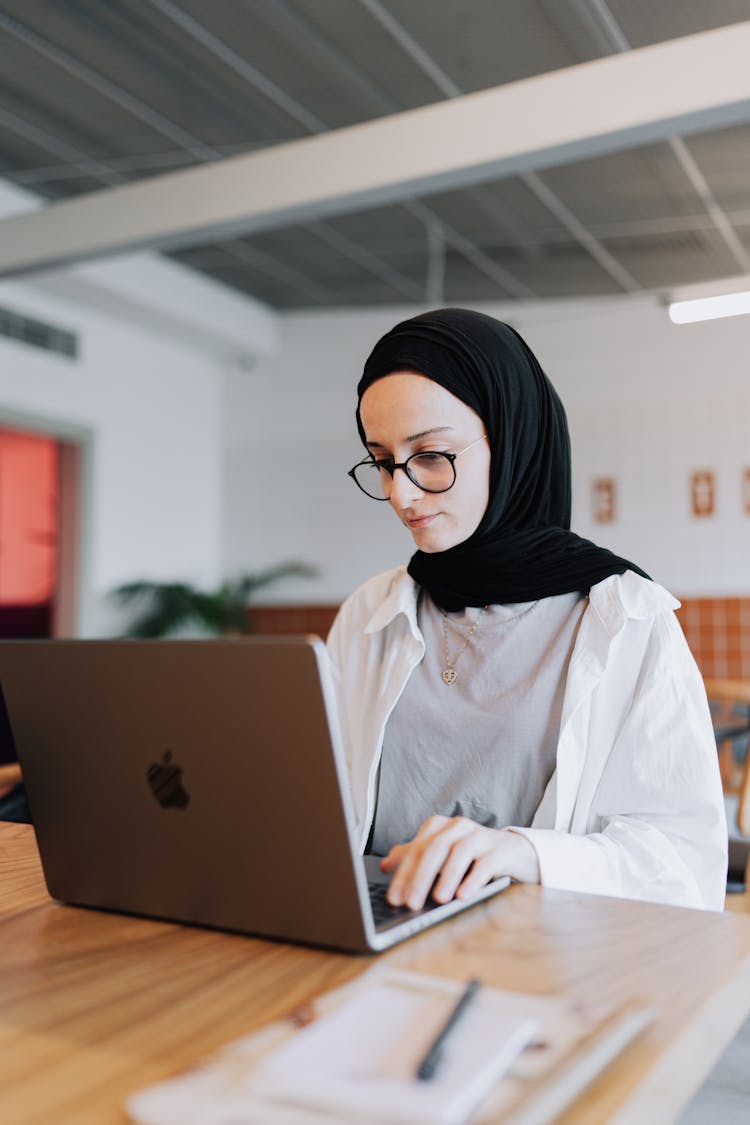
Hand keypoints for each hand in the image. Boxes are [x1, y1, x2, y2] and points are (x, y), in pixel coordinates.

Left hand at [380, 815, 539, 910]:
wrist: (513, 852)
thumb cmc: (471, 855)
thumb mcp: (441, 855)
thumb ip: (414, 856)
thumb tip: (384, 866)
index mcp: (440, 826)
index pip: (416, 849)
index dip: (402, 874)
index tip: (394, 899)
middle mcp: (458, 827)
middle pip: (435, 849)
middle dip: (420, 878)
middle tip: (411, 903)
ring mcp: (481, 836)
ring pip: (460, 853)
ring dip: (447, 877)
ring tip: (438, 899)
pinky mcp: (501, 850)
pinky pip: (485, 864)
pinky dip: (473, 880)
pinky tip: (464, 895)